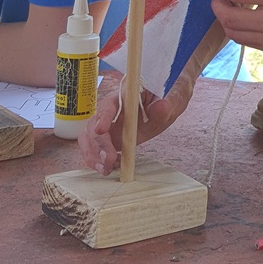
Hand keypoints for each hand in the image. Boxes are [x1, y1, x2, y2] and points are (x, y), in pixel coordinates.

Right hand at [77, 70, 198, 176]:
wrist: (170, 99)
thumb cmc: (170, 94)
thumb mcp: (173, 98)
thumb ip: (167, 104)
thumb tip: (162, 106)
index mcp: (126, 94)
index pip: (109, 103)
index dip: (104, 116)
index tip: (101, 130)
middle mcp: (113, 107)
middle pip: (94, 123)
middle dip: (98, 143)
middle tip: (108, 160)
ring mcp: (109, 122)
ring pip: (89, 136)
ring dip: (92, 154)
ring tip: (104, 169)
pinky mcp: (109, 135)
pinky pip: (94, 146)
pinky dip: (96, 158)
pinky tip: (108, 167)